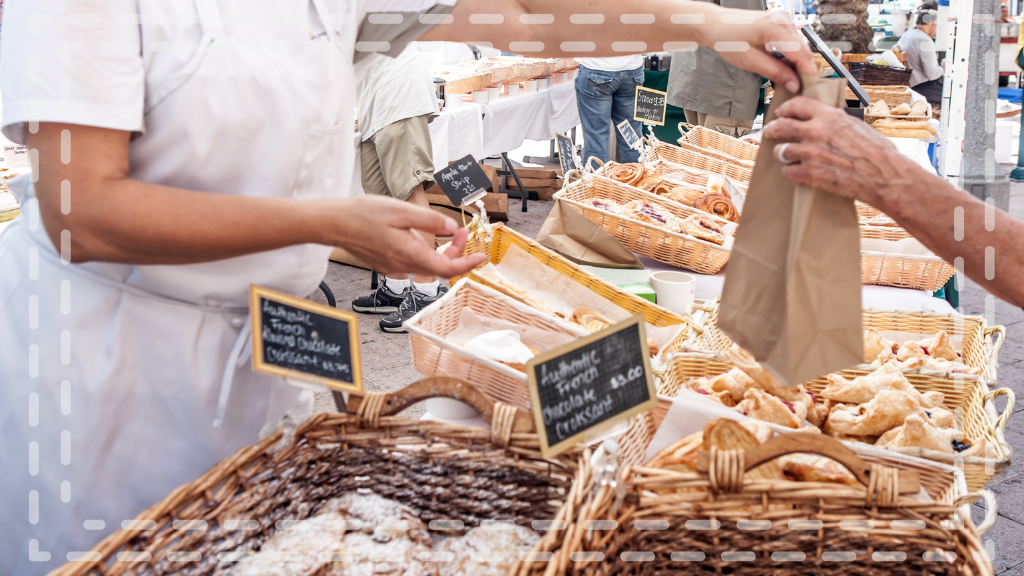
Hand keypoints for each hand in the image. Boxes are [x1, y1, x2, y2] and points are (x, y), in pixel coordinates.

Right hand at [330, 196, 486, 278]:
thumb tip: (450, 228)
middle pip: (439, 267)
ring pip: (426, 265)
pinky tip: (416, 235)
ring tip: (441, 230)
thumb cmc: (362, 214)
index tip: (481, 257)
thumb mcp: (401, 211)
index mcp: (409, 254)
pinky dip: (423, 252)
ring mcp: (394, 267)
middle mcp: (403, 266)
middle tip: (459, 231)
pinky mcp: (387, 264)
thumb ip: (429, 220)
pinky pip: (412, 262)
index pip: (447, 269)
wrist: (333, 223)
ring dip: (439, 251)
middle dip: (455, 251)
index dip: (467, 264)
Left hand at [706, 9, 817, 92]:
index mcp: (776, 27)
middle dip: (803, 69)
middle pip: (803, 49)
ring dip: (797, 63)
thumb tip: (793, 83)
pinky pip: (792, 42)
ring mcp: (782, 20)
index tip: (810, 88)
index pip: (802, 53)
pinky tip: (784, 67)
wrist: (714, 25)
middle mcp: (783, 20)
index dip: (808, 72)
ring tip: (791, 80)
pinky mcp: (779, 23)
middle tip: (800, 89)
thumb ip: (774, 72)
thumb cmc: (726, 39)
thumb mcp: (750, 61)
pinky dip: (790, 55)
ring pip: (799, 46)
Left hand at [760, 96, 925, 207]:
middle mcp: (816, 131)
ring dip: (781, 153)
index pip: (797, 105)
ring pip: (781, 151)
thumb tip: (825, 120)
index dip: (786, 108)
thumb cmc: (877, 152)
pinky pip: (788, 171)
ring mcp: (811, 153)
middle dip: (772, 129)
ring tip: (783, 154)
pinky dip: (790, 172)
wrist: (884, 175)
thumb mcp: (856, 125)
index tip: (781, 112)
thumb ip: (835, 121)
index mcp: (829, 116)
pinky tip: (794, 172)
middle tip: (769, 132)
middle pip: (782, 126)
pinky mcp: (809, 173)